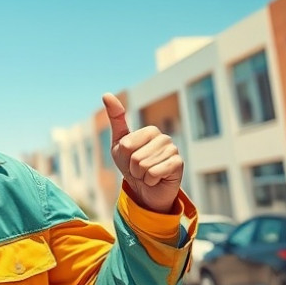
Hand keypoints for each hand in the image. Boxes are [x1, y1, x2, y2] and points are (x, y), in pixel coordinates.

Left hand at [102, 93, 183, 212]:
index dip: (125, 157)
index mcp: (150, 131)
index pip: (127, 145)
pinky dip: (151, 181)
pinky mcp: (178, 165)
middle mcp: (163, 138)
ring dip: (142, 175)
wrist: (146, 190)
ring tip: (148, 175)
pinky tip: (157, 180)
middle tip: (140, 170)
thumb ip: (116, 119)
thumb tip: (107, 94)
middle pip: (135, 157)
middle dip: (133, 168)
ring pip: (145, 166)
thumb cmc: (132, 166)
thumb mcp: (119, 144)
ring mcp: (173, 150)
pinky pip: (155, 173)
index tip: (131, 160)